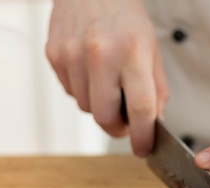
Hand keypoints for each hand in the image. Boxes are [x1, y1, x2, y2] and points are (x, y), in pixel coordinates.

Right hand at [46, 0, 167, 156]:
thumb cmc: (124, 17)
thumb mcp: (151, 49)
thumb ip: (156, 90)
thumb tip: (153, 124)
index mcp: (132, 52)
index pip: (140, 109)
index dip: (143, 136)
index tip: (143, 148)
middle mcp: (100, 54)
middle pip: (105, 117)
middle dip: (117, 128)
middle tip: (125, 122)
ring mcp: (72, 55)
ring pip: (86, 108)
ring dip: (100, 106)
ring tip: (108, 82)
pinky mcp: (54, 55)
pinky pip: (71, 92)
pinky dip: (84, 90)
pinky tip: (91, 70)